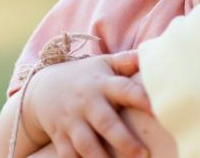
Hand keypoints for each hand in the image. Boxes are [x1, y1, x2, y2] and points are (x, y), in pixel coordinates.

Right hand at [22, 51, 150, 157]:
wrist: (42, 87)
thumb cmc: (85, 75)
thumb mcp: (104, 62)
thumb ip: (127, 60)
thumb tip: (152, 52)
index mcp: (102, 83)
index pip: (124, 89)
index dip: (141, 99)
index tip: (158, 111)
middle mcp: (88, 102)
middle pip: (106, 123)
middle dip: (124, 140)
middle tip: (143, 154)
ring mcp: (72, 121)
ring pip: (86, 144)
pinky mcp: (59, 137)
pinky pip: (67, 155)